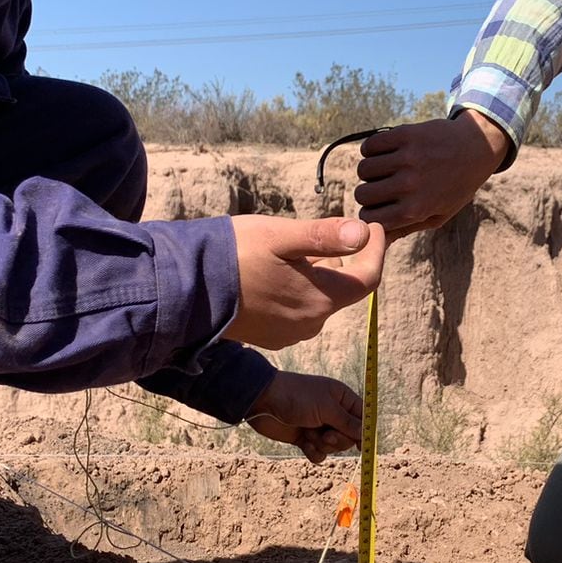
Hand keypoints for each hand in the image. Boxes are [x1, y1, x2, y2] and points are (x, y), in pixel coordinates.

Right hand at [225, 216, 386, 349]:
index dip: (376, 250)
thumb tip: (363, 234)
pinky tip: (275, 270)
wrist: (184, 288)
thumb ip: (324, 237)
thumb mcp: (280, 237)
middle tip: (332, 229)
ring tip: (294, 247)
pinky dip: (298, 288)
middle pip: (343, 288)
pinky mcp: (271, 335)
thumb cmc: (233, 255)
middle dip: (344, 259)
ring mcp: (290, 333)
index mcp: (320, 299)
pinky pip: (297, 309)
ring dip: (317, 273)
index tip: (373, 226)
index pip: (368, 278)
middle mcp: (311, 323)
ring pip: (319, 298)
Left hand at [247, 371, 362, 463]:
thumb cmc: (297, 397)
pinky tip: (303, 443)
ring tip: (308, 433)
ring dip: (322, 444)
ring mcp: (319, 426)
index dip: (364, 431)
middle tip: (326, 435)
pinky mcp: (306, 438)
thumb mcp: (326, 408)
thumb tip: (365, 433)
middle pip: (349, 436)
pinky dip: (313, 451)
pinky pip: (319, 454)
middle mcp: (333, 413)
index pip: (362, 417)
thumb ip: (347, 422)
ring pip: (333, 447)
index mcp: (342, 398)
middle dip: (338, 439)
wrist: (264, 400)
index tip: (362, 445)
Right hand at [353, 109, 509, 237]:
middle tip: (381, 187)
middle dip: (368, 193)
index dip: (370, 213)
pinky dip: (371, 149)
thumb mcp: (437, 216)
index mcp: (416, 210)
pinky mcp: (406, 135)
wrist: (477, 149)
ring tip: (384, 169)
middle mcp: (409, 185)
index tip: (379, 206)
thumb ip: (405, 229)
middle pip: (361, 194)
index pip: (368, 218)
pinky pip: (370, 145)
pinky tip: (384, 152)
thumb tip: (377, 245)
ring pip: (363, 169)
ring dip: (370, 170)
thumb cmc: (455, 188)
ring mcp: (407, 158)